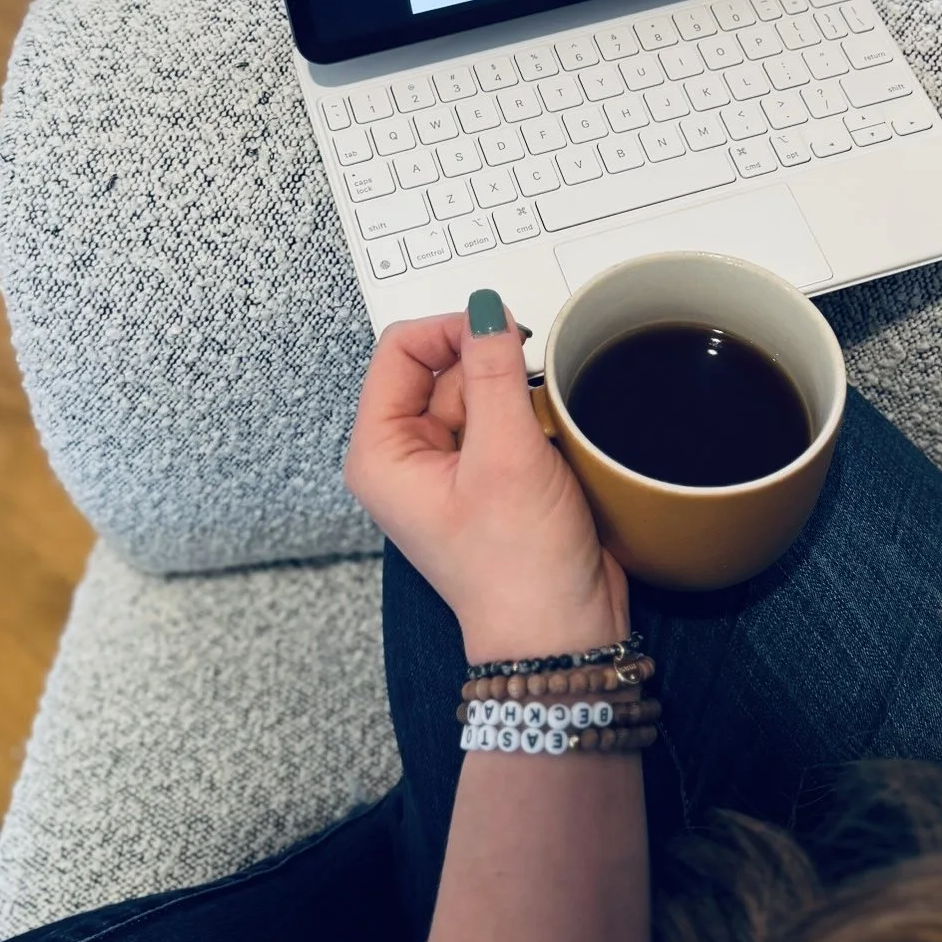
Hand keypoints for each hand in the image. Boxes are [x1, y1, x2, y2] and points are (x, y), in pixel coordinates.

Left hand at [345, 294, 627, 662]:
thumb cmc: (518, 570)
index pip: (400, 349)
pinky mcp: (484, 472)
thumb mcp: (505, 456)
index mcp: (380, 451)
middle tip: (528, 394)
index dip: (451, 328)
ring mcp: (446, 464)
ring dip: (515, 394)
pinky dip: (529, 415)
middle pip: (440, 364)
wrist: (561, 633)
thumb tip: (484, 308)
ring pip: (477, 387)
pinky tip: (548, 445)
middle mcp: (404, 455)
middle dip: (490, 367)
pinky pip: (502, 415)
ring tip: (538, 435)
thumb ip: (493, 371)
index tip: (502, 332)